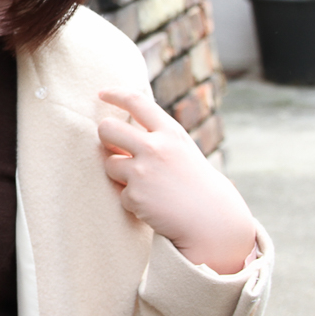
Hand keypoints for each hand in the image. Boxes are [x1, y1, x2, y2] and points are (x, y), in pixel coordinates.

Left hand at [97, 88, 255, 274]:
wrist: (212, 221)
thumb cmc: (196, 185)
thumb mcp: (182, 151)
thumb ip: (156, 138)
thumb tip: (118, 131)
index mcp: (170, 132)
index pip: (137, 102)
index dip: (116, 94)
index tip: (102, 93)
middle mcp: (155, 147)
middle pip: (107, 129)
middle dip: (104, 137)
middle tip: (112, 146)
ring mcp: (143, 171)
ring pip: (109, 163)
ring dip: (120, 175)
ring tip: (148, 186)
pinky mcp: (135, 195)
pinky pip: (120, 193)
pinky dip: (132, 201)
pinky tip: (154, 206)